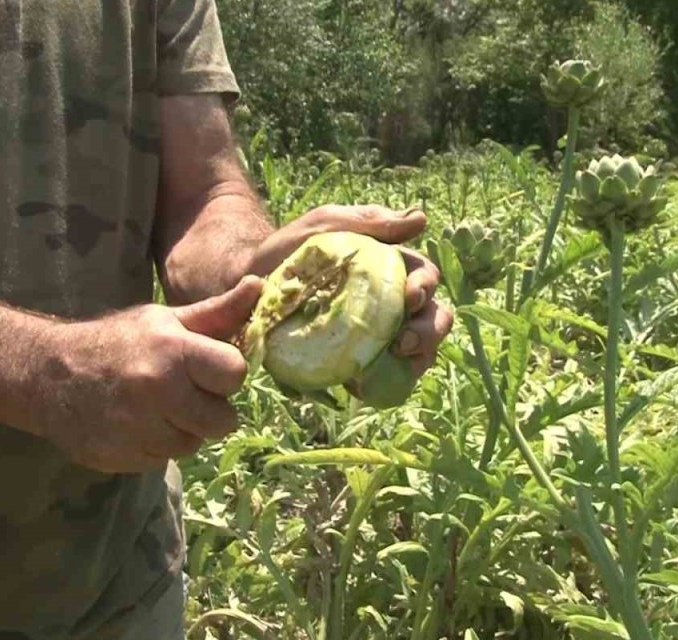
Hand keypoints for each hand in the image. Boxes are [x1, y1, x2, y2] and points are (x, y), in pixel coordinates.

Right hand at [25, 277, 263, 473]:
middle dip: (209, 409)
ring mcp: (137, 429)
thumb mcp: (165, 320)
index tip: (207, 369)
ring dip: (182, 430)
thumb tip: (260, 286)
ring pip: (193, 444)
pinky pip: (162, 460)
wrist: (45, 375)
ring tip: (156, 407)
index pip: (235, 373)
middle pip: (222, 421)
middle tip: (183, 392)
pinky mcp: (121, 458)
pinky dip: (155, 446)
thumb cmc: (118, 342)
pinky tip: (135, 424)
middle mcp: (157, 391)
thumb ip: (217, 314)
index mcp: (173, 351)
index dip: (226, 374)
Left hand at [246, 204, 455, 377]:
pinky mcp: (357, 364)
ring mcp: (377, 336)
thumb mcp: (325, 225)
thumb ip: (369, 220)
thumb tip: (421, 218)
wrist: (244, 289)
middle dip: (430, 331)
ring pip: (418, 351)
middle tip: (406, 341)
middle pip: (433, 318)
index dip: (426, 288)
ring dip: (417, 360)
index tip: (411, 297)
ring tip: (396, 363)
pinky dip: (386, 385)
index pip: (425, 277)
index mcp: (391, 269)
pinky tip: (366, 387)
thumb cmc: (286, 251)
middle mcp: (391, 304)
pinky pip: (385, 380)